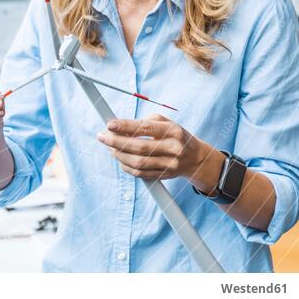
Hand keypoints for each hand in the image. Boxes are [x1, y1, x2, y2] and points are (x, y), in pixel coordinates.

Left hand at [96, 113, 217, 182]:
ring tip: (109, 146)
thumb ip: (145, 122)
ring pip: (138, 163)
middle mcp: (173, 149)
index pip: (146, 128)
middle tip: (102, 136)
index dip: (126, 126)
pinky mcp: (164, 176)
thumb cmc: (176, 136)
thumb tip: (120, 127)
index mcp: (173, 131)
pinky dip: (126, 166)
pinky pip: (140, 173)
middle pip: (139, 148)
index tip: (109, 124)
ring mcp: (170, 165)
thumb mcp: (166, 123)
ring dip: (118, 155)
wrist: (196, 158)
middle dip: (116, 142)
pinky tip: (119, 158)